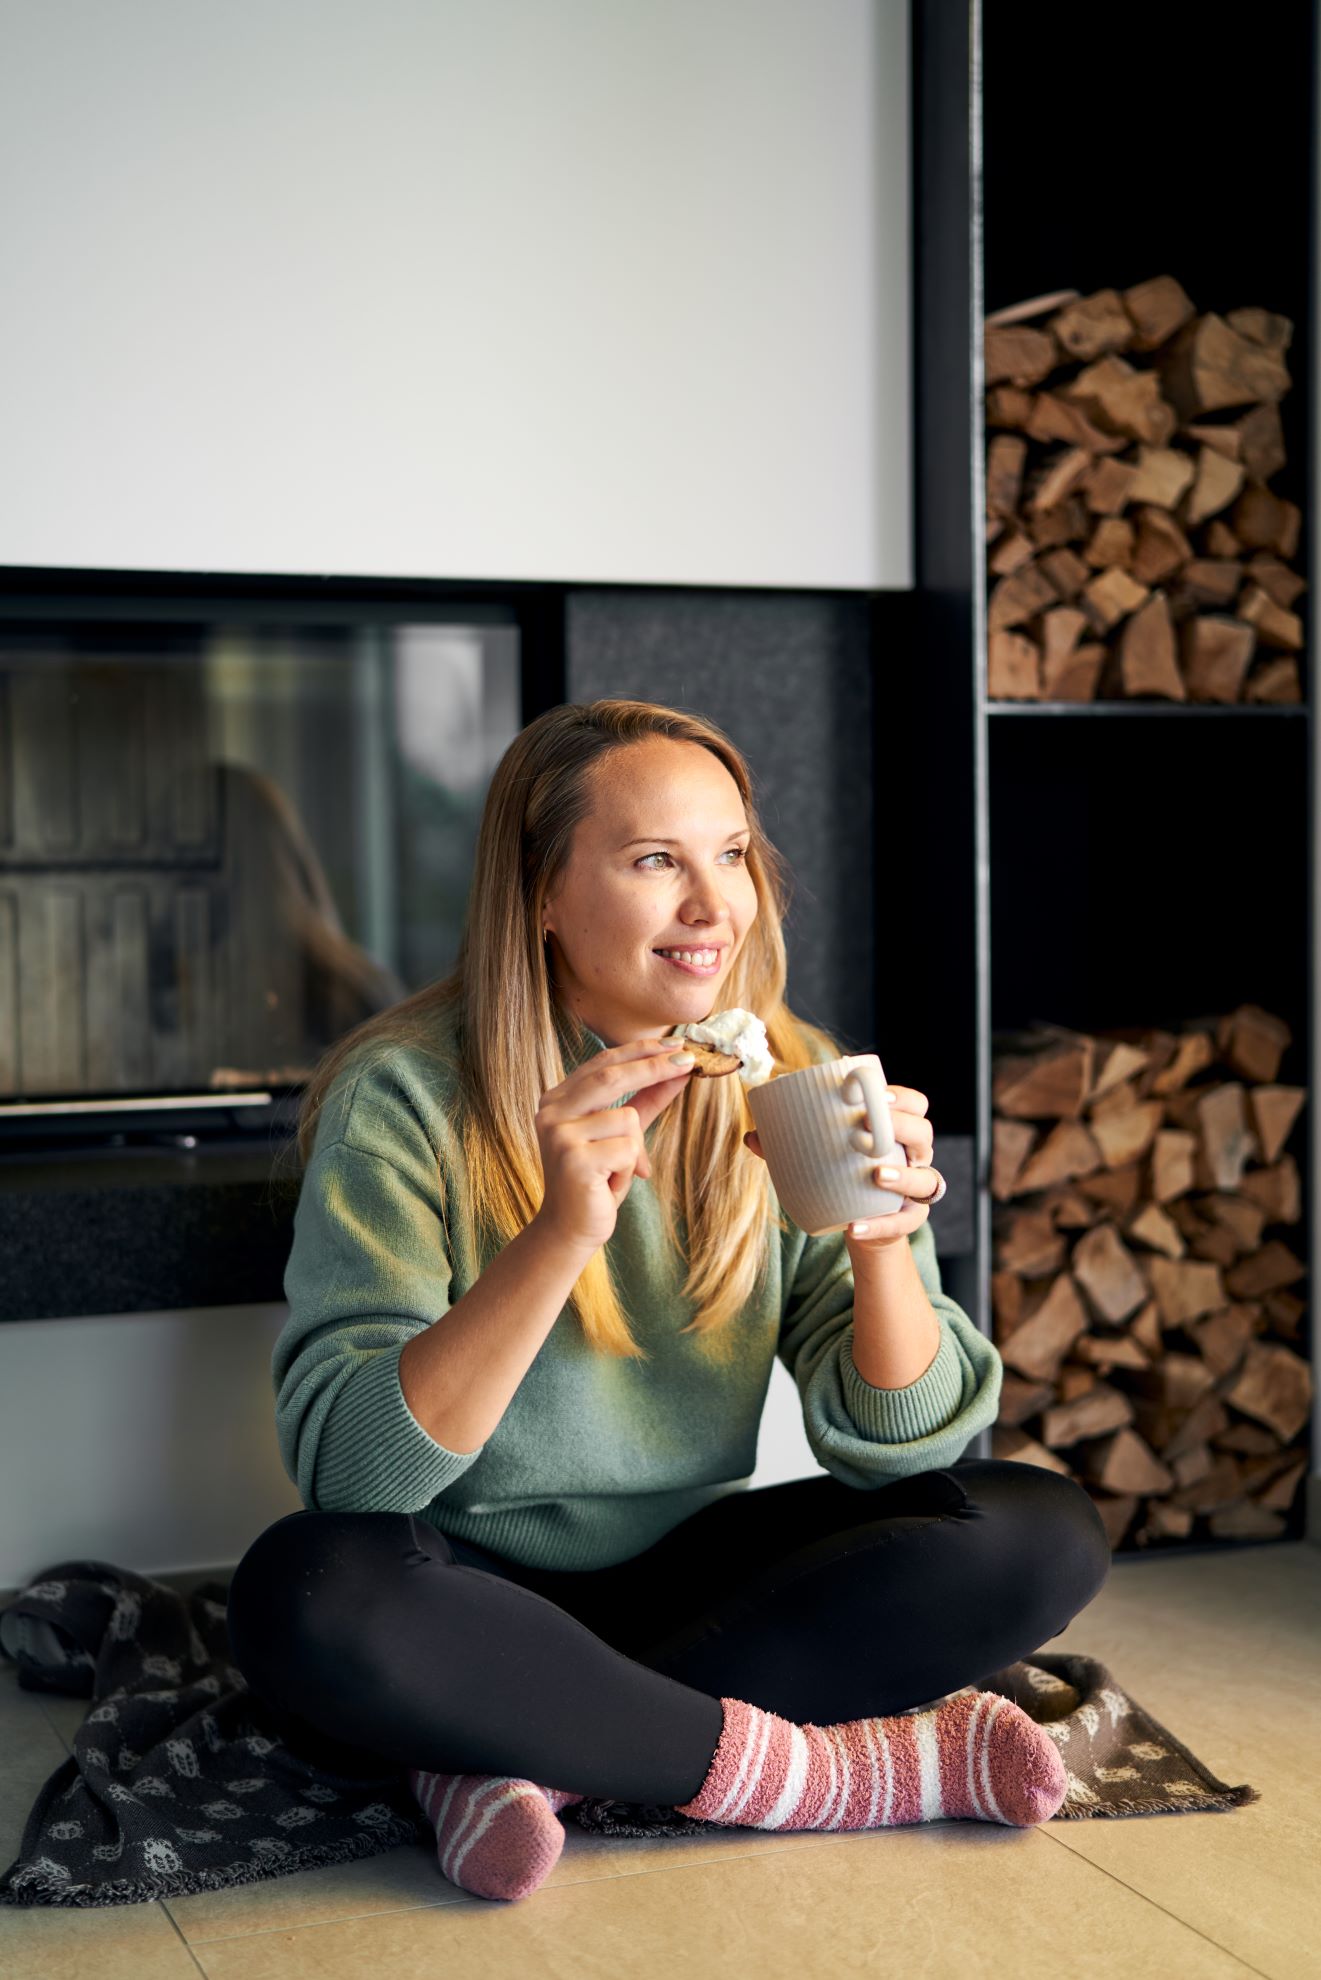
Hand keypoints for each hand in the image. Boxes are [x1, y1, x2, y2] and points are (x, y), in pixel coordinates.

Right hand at [533, 1037, 695, 1256]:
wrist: (569, 1229)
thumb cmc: (596, 1180)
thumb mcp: (623, 1135)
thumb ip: (645, 1101)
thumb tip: (677, 1070)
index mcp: (557, 1099)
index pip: (602, 1062)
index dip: (640, 1050)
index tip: (676, 1044)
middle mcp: (551, 1111)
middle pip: (612, 1076)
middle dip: (654, 1067)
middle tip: (688, 1061)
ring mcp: (559, 1134)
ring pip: (627, 1118)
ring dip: (635, 1148)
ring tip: (616, 1170)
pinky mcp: (573, 1160)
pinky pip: (627, 1148)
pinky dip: (630, 1167)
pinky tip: (609, 1182)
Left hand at [743, 1082, 937, 1253]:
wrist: (857, 1221)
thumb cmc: (841, 1175)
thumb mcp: (820, 1157)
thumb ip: (788, 1145)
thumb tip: (751, 1136)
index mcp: (896, 1131)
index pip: (915, 1104)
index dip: (902, 1098)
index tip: (877, 1095)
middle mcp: (914, 1156)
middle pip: (924, 1133)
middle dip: (903, 1127)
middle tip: (869, 1129)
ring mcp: (916, 1189)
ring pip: (926, 1179)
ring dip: (903, 1175)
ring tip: (877, 1175)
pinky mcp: (909, 1220)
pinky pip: (904, 1222)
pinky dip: (879, 1226)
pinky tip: (855, 1227)